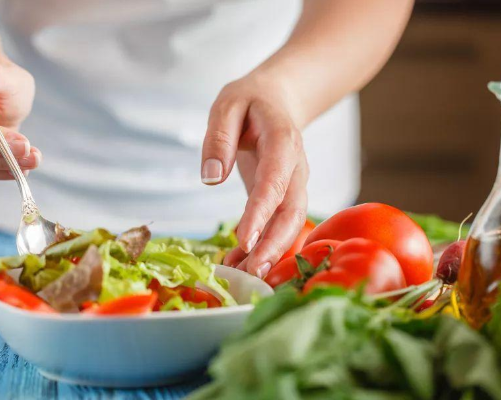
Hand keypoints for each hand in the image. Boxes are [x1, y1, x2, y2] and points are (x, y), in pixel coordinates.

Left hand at [201, 71, 308, 278]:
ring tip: (243, 278)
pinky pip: (279, 225)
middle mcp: (296, 168)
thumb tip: (211, 177)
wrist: (277, 100)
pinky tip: (241, 264)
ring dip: (271, 253)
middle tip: (251, 275)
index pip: (274, 182)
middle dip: (273, 245)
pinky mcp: (284, 196)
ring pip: (290, 225)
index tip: (244, 240)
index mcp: (283, 142)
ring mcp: (294, 184)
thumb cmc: (250, 101)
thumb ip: (219, 139)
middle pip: (292, 213)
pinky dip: (263, 246)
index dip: (261, 213)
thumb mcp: (227, 105)